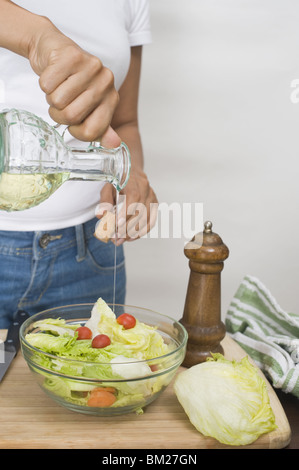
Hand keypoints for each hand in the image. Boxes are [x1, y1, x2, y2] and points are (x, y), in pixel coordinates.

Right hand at [28, 26, 119, 145]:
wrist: (56, 50)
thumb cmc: (72, 83)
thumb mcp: (89, 108)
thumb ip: (100, 128)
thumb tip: (114, 144)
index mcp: (112, 99)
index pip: (92, 131)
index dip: (76, 132)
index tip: (73, 123)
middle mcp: (106, 82)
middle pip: (71, 116)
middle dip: (59, 114)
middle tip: (62, 101)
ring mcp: (90, 67)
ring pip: (58, 100)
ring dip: (51, 97)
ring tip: (58, 87)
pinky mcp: (71, 55)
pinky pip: (47, 84)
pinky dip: (44, 83)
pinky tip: (53, 74)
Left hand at [96, 167, 157, 243]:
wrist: (132, 173)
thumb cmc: (118, 181)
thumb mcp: (107, 188)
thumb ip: (104, 201)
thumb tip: (101, 215)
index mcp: (134, 182)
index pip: (134, 198)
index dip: (126, 213)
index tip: (117, 225)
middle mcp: (146, 189)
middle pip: (140, 211)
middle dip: (127, 227)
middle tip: (115, 238)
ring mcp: (152, 197)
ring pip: (147, 219)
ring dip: (134, 232)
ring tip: (121, 240)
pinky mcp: (155, 205)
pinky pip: (151, 221)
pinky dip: (142, 232)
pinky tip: (131, 237)